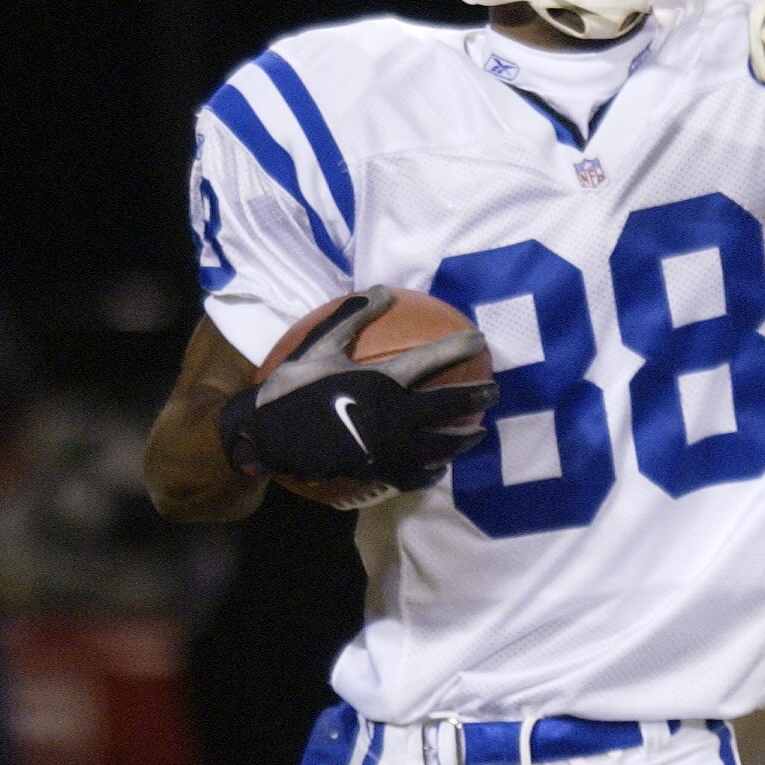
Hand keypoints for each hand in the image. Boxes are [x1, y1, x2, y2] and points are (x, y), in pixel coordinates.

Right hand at [219, 290, 495, 494]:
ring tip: (478, 433)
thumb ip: (354, 316)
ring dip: (465, 438)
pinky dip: (433, 471)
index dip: (459, 347)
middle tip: (495, 391)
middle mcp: (393, 414)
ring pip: (441, 444)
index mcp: (381, 379)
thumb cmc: (294, 387)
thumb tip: (383, 290)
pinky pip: (416, 475)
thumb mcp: (321, 345)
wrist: (269, 434)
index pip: (432, 360)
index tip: (481, 339)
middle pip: (449, 405)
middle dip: (478, 397)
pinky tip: (440, 467)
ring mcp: (389, 446)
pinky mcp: (379, 470)